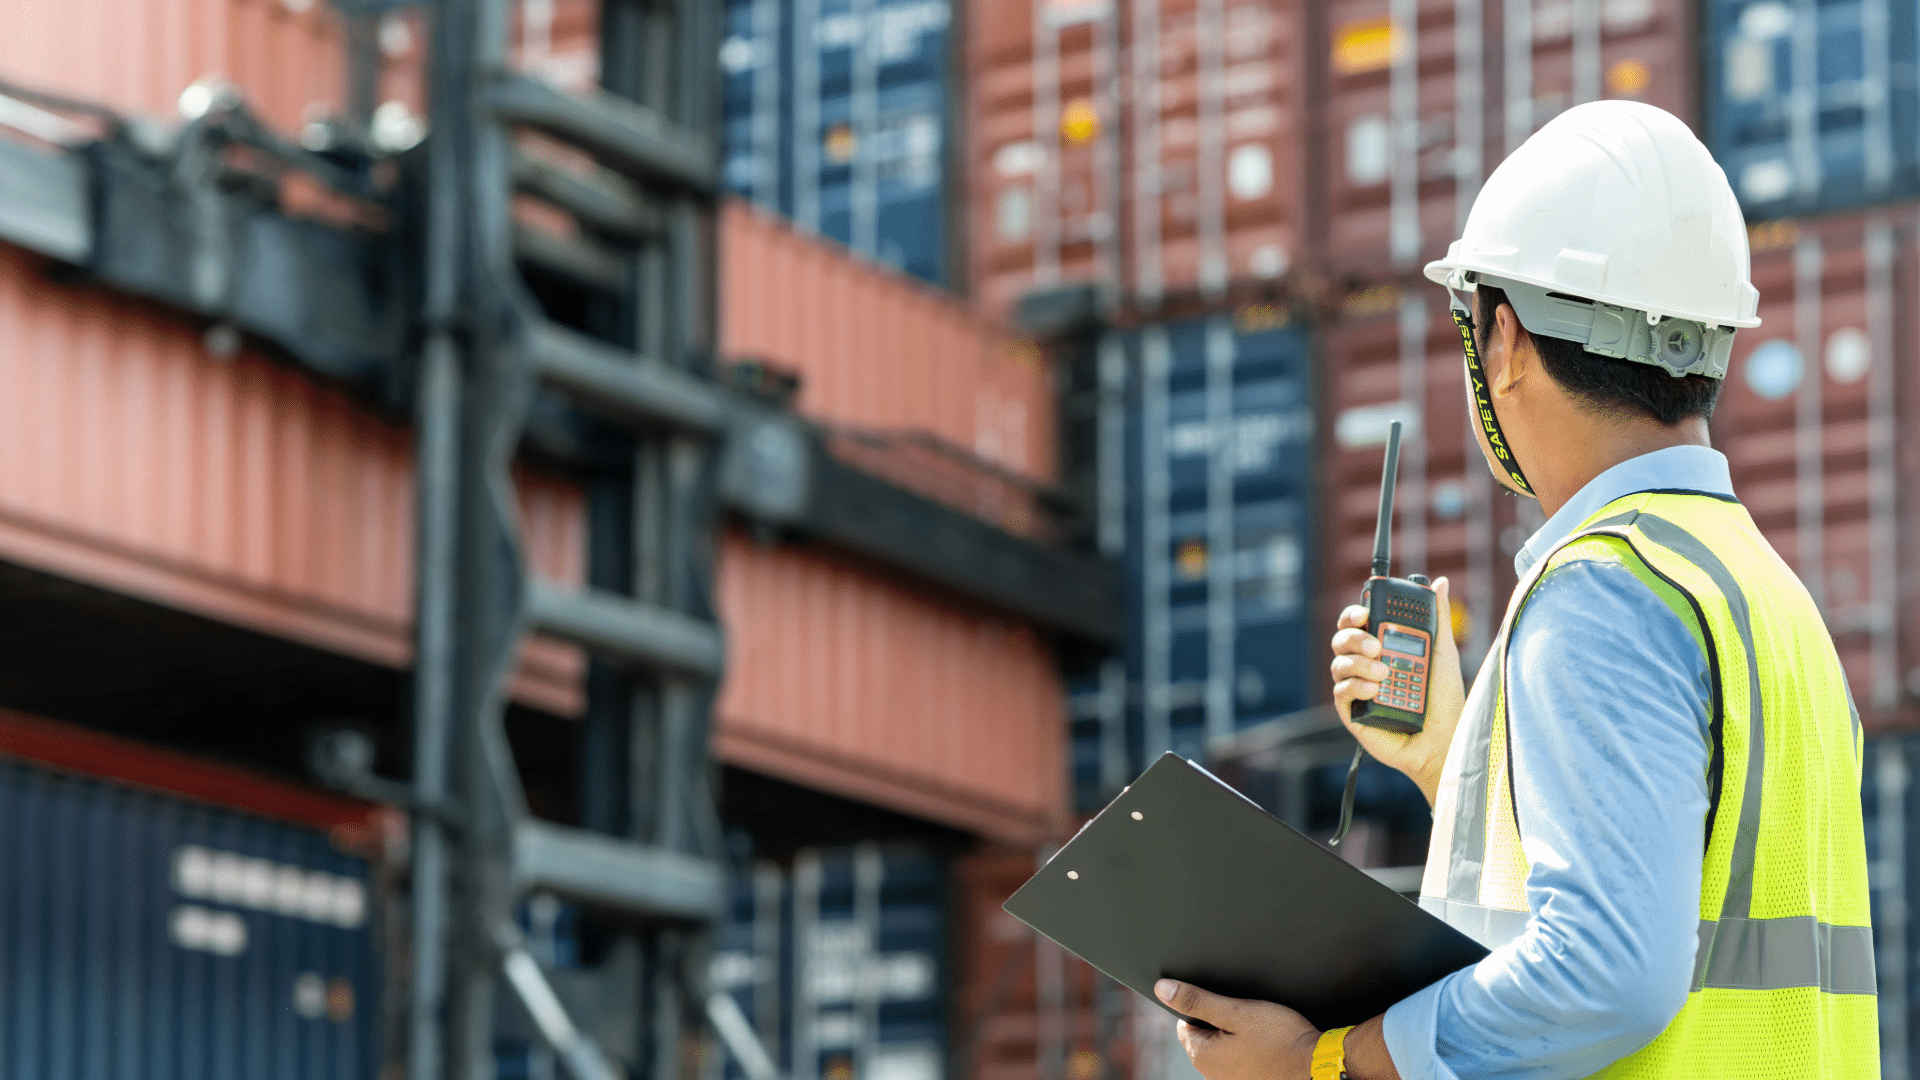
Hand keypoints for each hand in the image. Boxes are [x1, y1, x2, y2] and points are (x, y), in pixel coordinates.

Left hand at [1155, 979, 1317, 1079]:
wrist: (1317, 1065)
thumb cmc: (1281, 1038)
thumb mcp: (1236, 1011)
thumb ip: (1197, 1000)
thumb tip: (1163, 989)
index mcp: (1203, 1056)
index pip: (1184, 1024)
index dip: (1203, 1007)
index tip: (1226, 1003)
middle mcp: (1212, 1075)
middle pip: (1203, 1037)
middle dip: (1219, 1022)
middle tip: (1246, 1015)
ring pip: (1223, 1049)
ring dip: (1235, 1037)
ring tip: (1259, 1030)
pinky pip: (1239, 1061)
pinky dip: (1248, 1050)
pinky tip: (1265, 1044)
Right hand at [1329, 576, 1467, 804]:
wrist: (1444, 740)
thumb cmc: (1445, 700)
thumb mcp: (1443, 654)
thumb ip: (1438, 618)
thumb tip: (1441, 583)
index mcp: (1382, 648)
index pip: (1357, 623)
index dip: (1355, 614)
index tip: (1366, 613)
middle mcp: (1365, 665)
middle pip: (1342, 640)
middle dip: (1354, 637)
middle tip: (1377, 645)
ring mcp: (1357, 688)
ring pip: (1339, 664)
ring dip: (1359, 663)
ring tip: (1385, 674)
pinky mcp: (1351, 712)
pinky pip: (1341, 692)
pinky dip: (1357, 686)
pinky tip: (1376, 690)